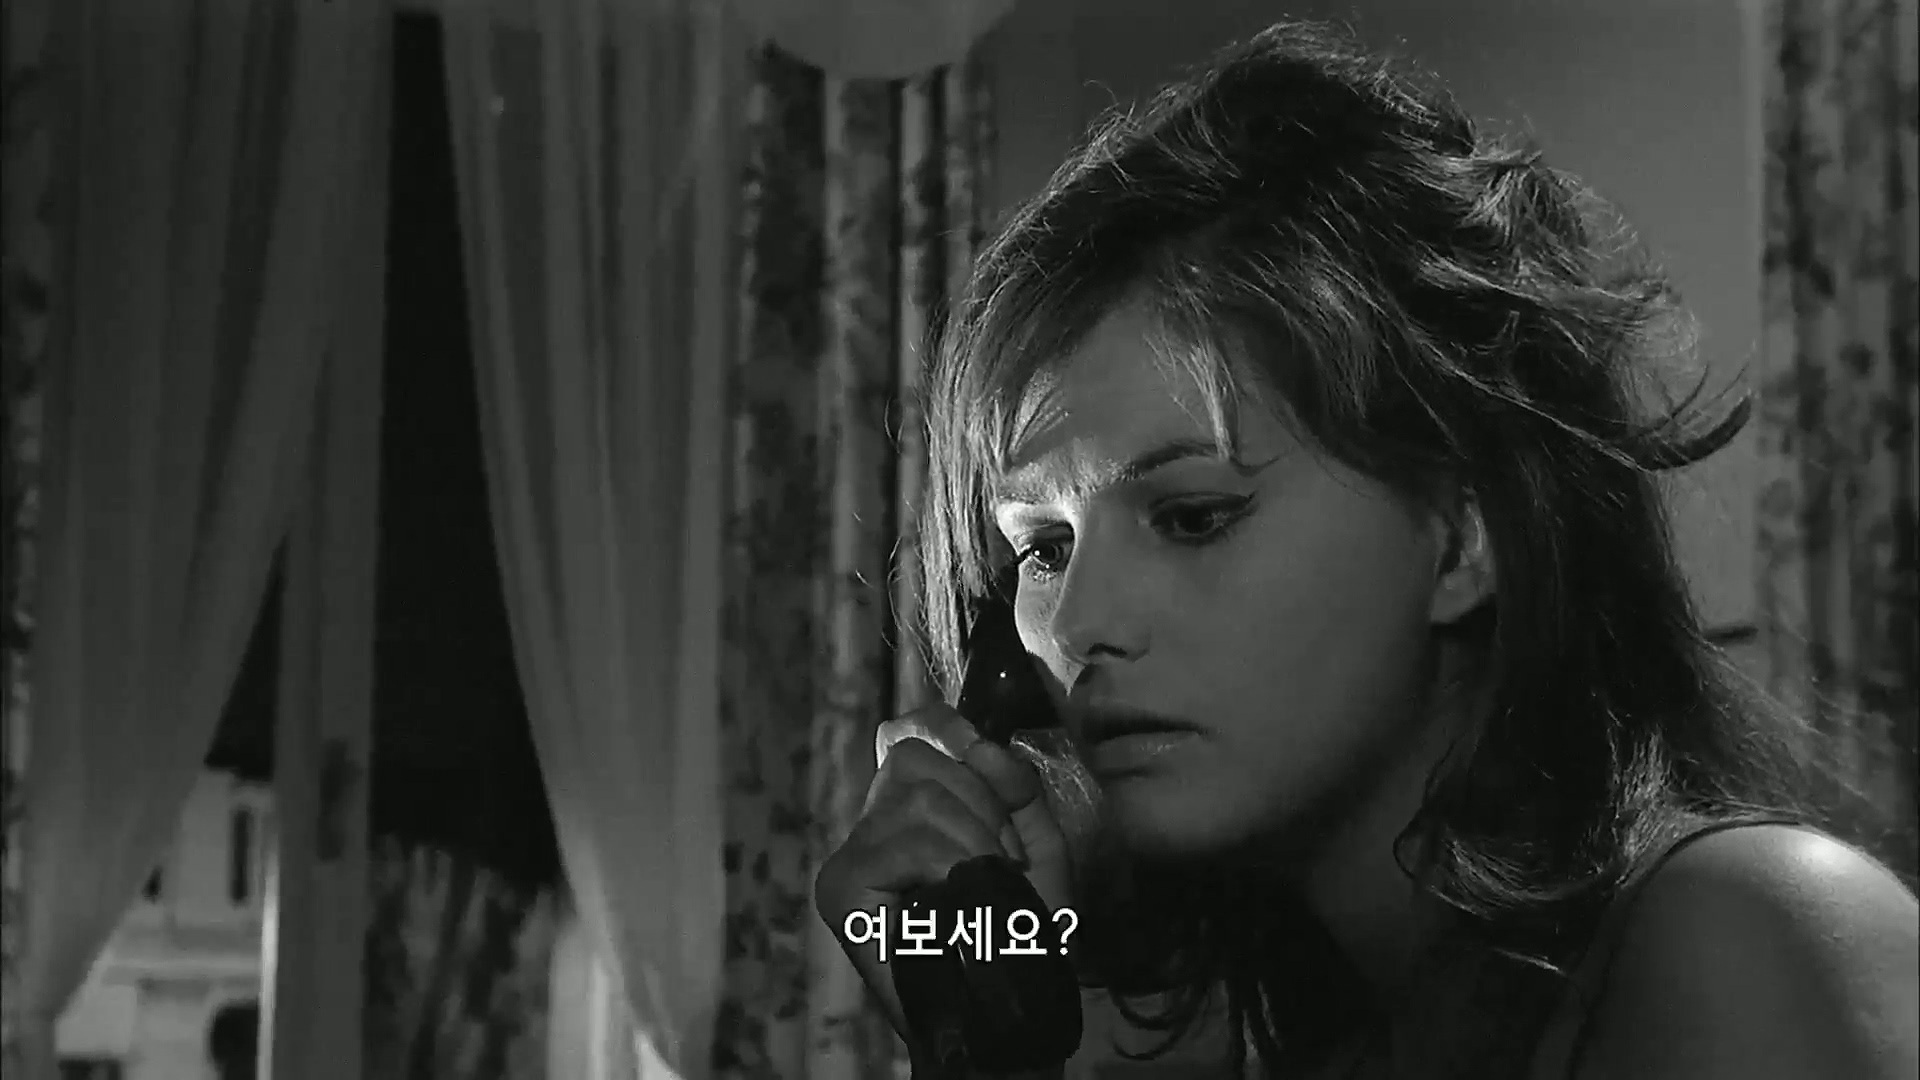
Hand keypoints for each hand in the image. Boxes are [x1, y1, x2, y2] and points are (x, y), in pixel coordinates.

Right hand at [814, 702, 1074, 1035]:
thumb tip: (983, 745)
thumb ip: (1017, 788)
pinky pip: (904, 841)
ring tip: (987, 886)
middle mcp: (874, 820)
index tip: (998, 775)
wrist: (1008, 1006)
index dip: (954, 732)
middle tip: (1004, 863)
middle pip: (917, 758)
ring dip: (973, 840)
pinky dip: (946, 861)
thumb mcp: (1037, 846)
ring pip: (919, 800)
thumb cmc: (1020, 931)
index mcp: (915, 803)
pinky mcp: (842, 888)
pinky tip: (957, 895)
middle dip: (982, 806)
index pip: (917, 731)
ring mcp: (853, 853)